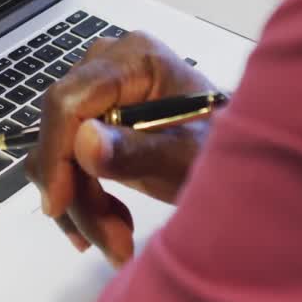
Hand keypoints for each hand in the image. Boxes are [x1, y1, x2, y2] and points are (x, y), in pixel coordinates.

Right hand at [26, 32, 215, 266]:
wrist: (245, 158)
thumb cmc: (228, 151)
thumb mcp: (189, 157)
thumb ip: (140, 151)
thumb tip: (84, 141)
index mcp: (134, 59)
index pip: (69, 100)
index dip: (57, 153)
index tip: (60, 205)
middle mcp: (107, 65)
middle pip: (60, 130)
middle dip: (77, 192)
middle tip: (112, 243)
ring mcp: (98, 90)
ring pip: (56, 152)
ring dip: (80, 204)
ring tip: (117, 243)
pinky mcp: (93, 118)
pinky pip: (65, 160)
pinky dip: (80, 199)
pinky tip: (110, 227)